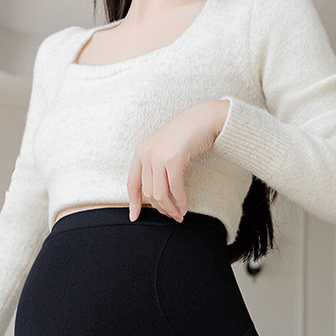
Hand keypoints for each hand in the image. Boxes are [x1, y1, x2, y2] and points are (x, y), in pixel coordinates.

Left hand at [127, 100, 227, 223]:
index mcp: (140, 150)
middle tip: (171, 215)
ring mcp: (158, 156)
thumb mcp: (163, 149)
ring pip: (160, 193)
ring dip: (170, 208)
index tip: (134, 217)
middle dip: (160, 208)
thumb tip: (153, 195)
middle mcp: (146, 153)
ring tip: (179, 214)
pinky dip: (180, 201)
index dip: (133, 202)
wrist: (204, 119)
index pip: (132, 183)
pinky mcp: (173, 159)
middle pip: (148, 192)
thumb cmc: (186, 135)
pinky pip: (175, 188)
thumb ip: (154, 167)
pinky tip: (185, 208)